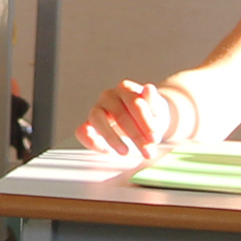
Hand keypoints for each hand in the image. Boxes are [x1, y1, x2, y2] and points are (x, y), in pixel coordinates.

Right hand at [82, 77, 196, 159]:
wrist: (144, 124)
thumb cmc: (151, 115)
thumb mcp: (158, 110)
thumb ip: (153, 101)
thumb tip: (149, 88)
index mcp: (126, 88)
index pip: (135, 103)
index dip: (145, 122)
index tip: (155, 139)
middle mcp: (108, 96)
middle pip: (120, 115)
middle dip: (136, 136)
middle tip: (147, 152)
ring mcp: (96, 109)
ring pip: (98, 120)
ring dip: (112, 138)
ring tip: (126, 153)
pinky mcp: (88, 124)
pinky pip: (82, 132)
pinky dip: (92, 142)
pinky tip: (108, 151)